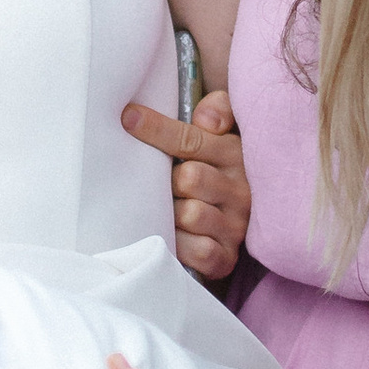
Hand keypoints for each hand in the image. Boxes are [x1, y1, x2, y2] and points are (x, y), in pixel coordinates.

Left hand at [124, 87, 250, 283]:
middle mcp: (240, 190)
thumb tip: (206, 119)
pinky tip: (174, 238)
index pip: (193, 139)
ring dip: (172, 215)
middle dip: (168, 182)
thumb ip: (217, 110)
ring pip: (192, 214)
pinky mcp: (227, 258)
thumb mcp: (216, 137)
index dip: (157, 128)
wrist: (225, 228)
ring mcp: (236, 226)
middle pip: (190, 178)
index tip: (128, 118)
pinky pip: (200, 251)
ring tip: (166, 212)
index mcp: (235, 154)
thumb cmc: (208, 174)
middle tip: (159, 185)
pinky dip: (182, 246)